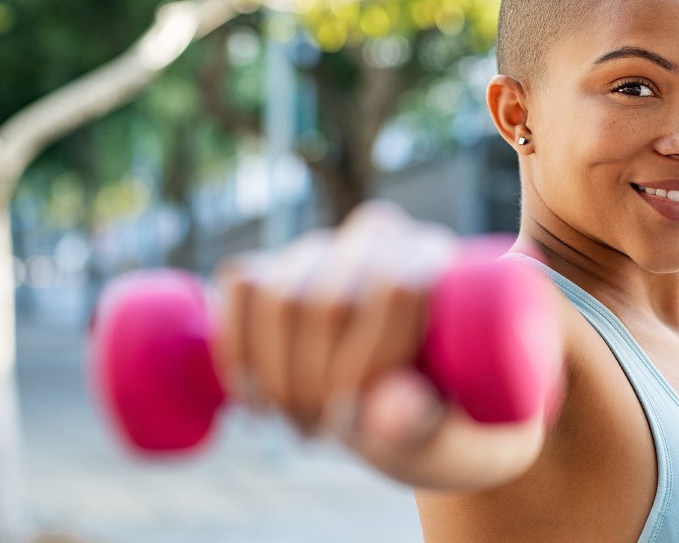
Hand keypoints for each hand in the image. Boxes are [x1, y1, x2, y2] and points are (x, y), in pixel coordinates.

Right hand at [211, 200, 459, 452]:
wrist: (404, 415)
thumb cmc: (437, 425)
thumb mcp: (442, 437)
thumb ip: (421, 428)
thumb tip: (395, 410)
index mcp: (439, 262)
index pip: (395, 288)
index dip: (365, 362)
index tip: (355, 421)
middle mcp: (383, 240)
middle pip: (325, 299)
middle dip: (312, 383)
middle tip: (322, 433)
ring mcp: (326, 249)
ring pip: (274, 292)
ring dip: (274, 375)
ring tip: (299, 422)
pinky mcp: (276, 265)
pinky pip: (241, 283)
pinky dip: (237, 348)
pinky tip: (255, 397)